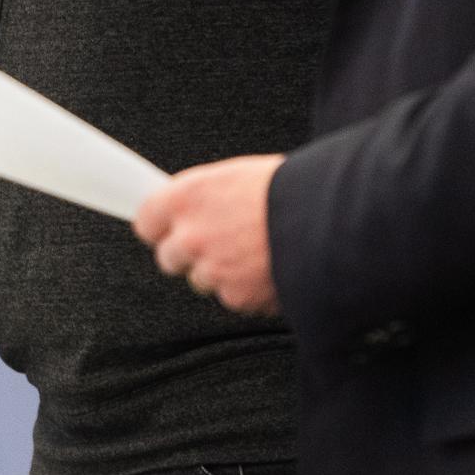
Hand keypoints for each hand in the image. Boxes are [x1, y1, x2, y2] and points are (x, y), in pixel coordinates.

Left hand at [133, 153, 284, 314]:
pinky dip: (248, 288)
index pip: (145, 221)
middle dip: (189, 253)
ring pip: (202, 280)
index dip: (161, 225)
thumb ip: (206, 198)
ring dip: (221, 272)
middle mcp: (192, 235)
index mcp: (187, 197)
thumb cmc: (289, 189)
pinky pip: (233, 297)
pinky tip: (271, 267)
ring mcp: (212, 270)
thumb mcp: (237, 177)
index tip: (171, 226)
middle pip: (168, 257)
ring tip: (255, 251)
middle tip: (219, 241)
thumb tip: (192, 209)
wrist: (328, 219)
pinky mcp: (237, 296)